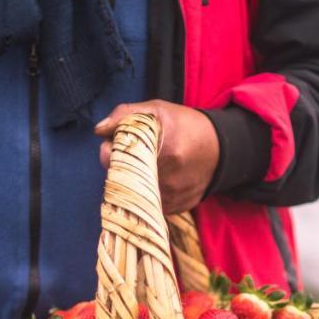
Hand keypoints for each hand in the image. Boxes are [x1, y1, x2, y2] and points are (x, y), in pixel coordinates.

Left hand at [94, 100, 219, 214]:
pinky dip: (146, 193)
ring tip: (145, 165)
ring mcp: (173, 196)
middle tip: (129, 156)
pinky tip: (155, 179)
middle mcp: (170, 178)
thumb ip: (125, 114)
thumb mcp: (158, 110)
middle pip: (124, 179)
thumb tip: (99, 130)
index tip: (112, 146)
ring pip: (135, 194)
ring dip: (132, 182)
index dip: (109, 153)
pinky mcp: (176, 208)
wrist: (220, 149)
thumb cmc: (185, 126)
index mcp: (165, 150)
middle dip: (120, 167)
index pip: (120, 160)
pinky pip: (149, 204)